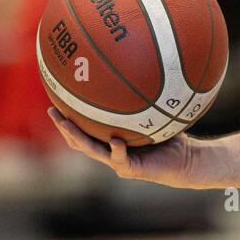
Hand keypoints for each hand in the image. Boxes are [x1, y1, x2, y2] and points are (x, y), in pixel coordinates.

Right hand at [48, 107, 199, 188]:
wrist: (188, 161)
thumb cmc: (172, 137)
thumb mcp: (157, 114)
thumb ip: (147, 98)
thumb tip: (142, 69)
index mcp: (112, 140)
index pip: (85, 130)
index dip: (69, 118)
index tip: (56, 99)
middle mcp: (111, 152)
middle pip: (79, 140)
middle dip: (63, 126)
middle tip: (52, 110)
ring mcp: (118, 162)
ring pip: (92, 151)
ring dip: (78, 137)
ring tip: (66, 124)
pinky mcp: (131, 170)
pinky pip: (120, 159)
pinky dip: (117, 150)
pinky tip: (115, 140)